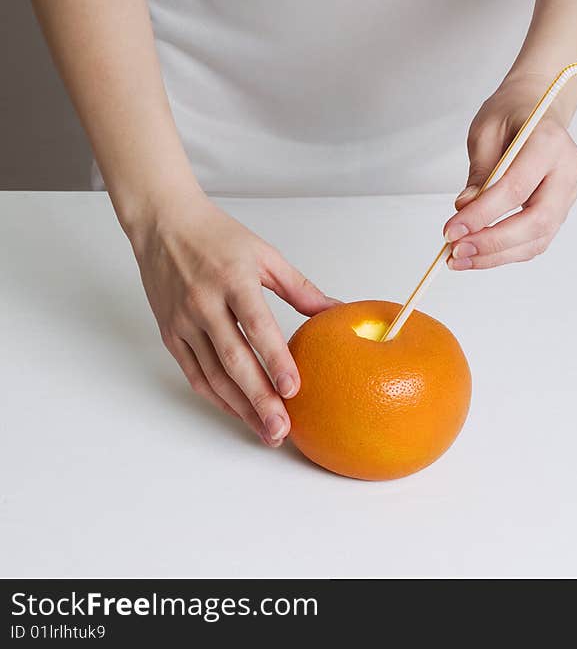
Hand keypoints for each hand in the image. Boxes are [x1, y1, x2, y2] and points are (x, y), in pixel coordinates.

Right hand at [131, 192, 337, 445]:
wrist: (163, 224)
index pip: (257, 326)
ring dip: (239, 408)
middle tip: (281, 428)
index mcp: (234, 280)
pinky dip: (217, 397)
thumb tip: (336, 311)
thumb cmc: (217, 237)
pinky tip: (238, 412)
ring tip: (266, 431)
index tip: (293, 389)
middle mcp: (204, 303)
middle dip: (259, 398)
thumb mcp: (266, 256)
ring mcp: (183, 321)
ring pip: (212, 375)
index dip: (275, 360)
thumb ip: (301, 289)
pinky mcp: (170, 334)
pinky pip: (194, 374)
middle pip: (233, 360)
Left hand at [443, 75, 576, 269]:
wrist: (538, 109)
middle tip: (456, 251)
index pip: (516, 187)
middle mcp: (568, 170)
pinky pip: (536, 241)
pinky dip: (506, 253)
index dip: (482, 214)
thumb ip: (479, 173)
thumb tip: (465, 210)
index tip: (451, 230)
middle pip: (536, 220)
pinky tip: (478, 255)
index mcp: (550, 141)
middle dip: (493, 242)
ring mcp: (568, 193)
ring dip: (497, 255)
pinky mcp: (560, 210)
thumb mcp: (485, 132)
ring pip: (538, 238)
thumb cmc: (511, 115)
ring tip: (461, 259)